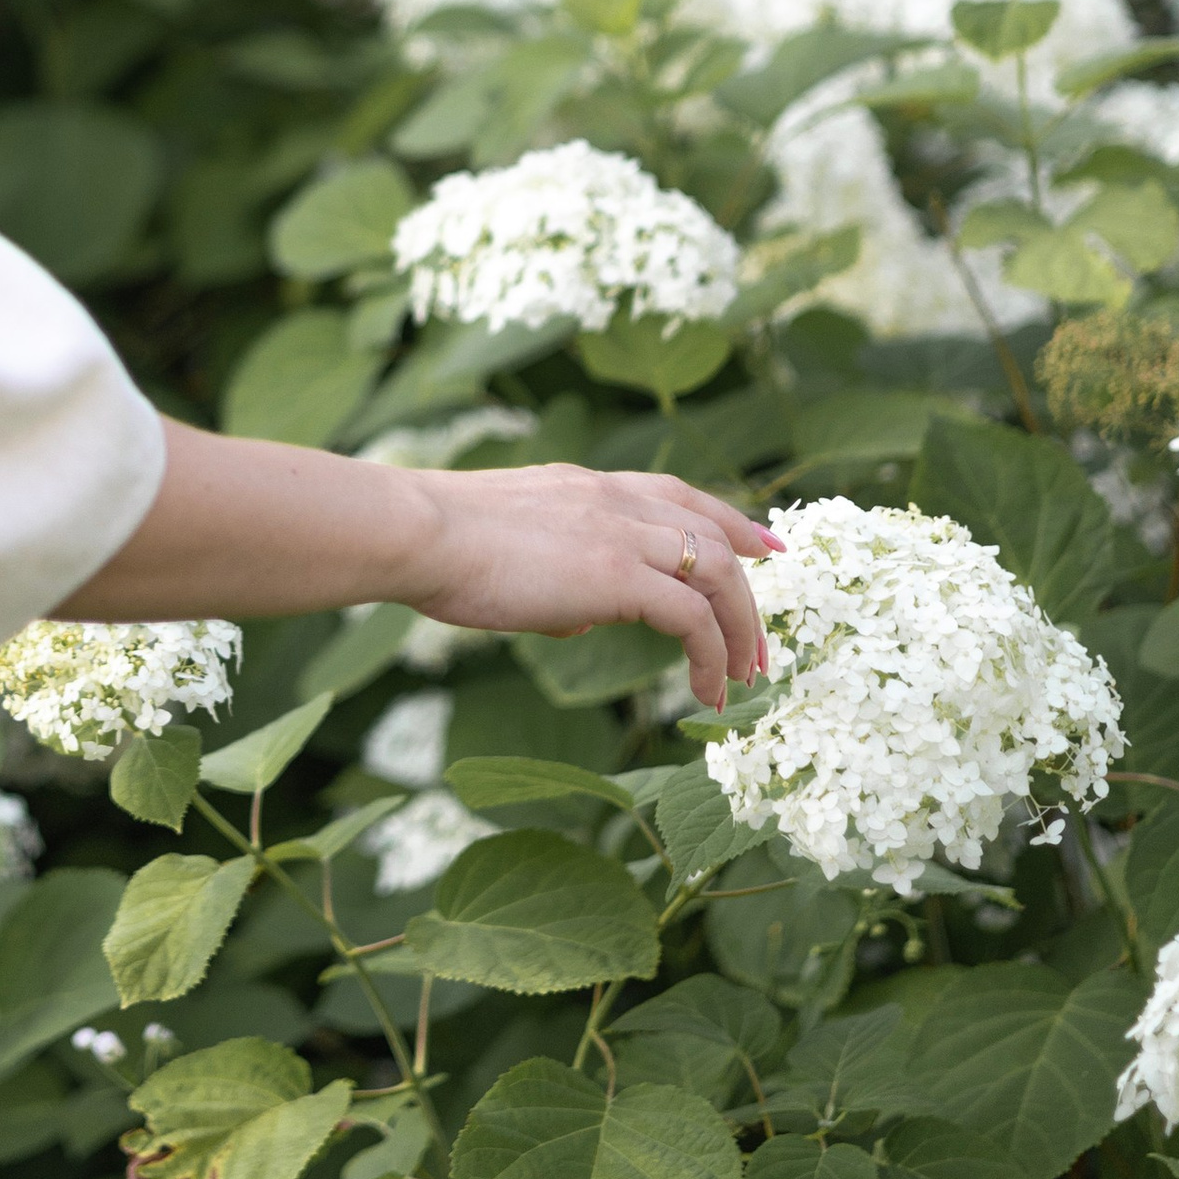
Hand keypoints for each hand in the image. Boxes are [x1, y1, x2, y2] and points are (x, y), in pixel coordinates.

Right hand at [63, 423, 781, 713]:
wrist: (413, 530)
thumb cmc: (434, 543)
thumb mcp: (504, 543)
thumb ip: (552, 570)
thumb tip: (580, 615)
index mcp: (585, 486)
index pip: (676, 494)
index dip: (727, 519)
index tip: (762, 543)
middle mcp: (613, 499)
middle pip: (710, 532)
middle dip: (751, 584)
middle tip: (765, 639)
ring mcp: (618, 533)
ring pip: (714, 573)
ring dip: (740, 628)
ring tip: (743, 678)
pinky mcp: (614, 576)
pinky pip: (690, 618)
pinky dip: (710, 654)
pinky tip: (706, 693)